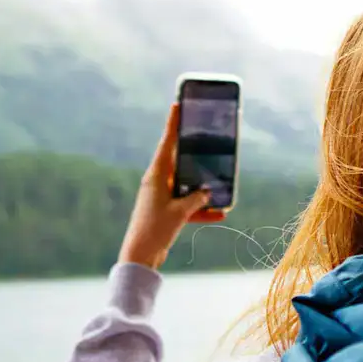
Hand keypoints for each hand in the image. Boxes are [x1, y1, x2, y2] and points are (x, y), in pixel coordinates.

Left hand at [118, 104, 224, 268]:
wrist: (141, 256)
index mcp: (156, 175)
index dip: (173, 124)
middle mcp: (157, 182)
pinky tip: (220, 214)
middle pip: (178, 161)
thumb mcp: (180, 212)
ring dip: (202, 186)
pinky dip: (200, 209)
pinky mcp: (165, 211)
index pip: (166, 143)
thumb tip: (209, 191)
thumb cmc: (155, 230)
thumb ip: (196, 198)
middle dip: (193, 153)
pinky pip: (186, 205)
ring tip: (221, 181)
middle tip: (206, 138)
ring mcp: (160, 197)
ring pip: (185, 184)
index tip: (177, 105)